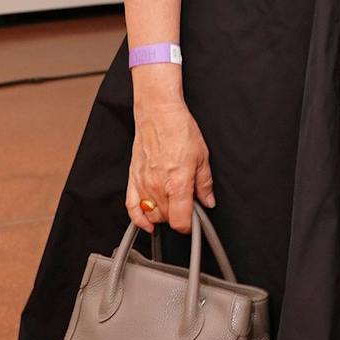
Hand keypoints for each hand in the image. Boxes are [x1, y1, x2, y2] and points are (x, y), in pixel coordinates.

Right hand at [126, 86, 214, 232]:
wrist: (159, 114)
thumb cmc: (179, 130)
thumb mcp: (202, 157)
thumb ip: (204, 184)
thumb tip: (208, 201)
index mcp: (177, 184)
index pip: (180, 221)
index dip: (188, 226)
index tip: (192, 221)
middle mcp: (158, 187)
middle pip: (166, 219)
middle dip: (177, 215)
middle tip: (185, 204)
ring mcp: (143, 183)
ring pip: (150, 214)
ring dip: (161, 215)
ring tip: (170, 205)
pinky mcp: (133, 178)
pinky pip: (131, 206)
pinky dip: (137, 219)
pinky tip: (145, 222)